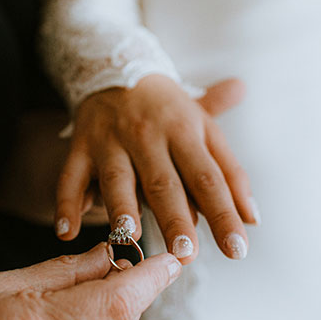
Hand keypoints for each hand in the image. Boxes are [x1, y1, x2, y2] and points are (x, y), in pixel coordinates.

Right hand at [54, 74, 256, 262]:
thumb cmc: (169, 110)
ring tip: (129, 239)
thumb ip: (230, 173)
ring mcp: (112, 141)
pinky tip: (67, 231)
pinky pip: (72, 176)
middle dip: (174, 218)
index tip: (237, 250)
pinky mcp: (81, 146)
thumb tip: (253, 218)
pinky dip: (67, 202)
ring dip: (123, 210)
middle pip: (164, 182)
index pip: (208, 177)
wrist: (116, 66)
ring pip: (117, 179)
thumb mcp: (205, 128)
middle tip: (186, 253)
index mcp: (185, 131)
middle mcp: (148, 135)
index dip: (224, 214)